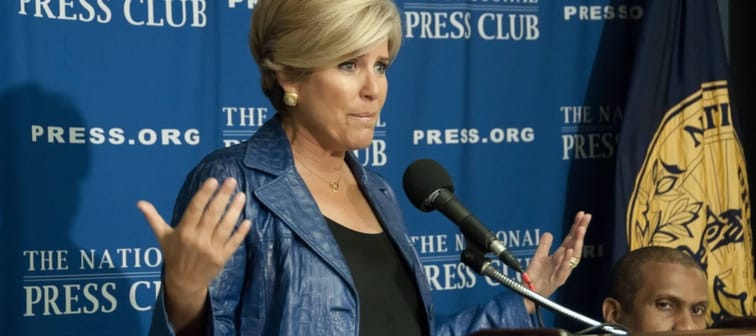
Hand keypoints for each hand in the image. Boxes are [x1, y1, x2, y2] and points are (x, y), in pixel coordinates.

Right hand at [137, 178, 250, 328]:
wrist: (184, 283)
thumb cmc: (173, 255)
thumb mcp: (162, 237)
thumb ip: (153, 218)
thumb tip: (139, 202)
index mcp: (183, 231)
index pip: (195, 209)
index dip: (204, 194)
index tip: (213, 180)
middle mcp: (197, 239)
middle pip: (212, 214)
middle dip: (222, 196)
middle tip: (231, 180)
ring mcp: (211, 249)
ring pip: (225, 226)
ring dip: (234, 210)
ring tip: (241, 195)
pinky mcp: (222, 257)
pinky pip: (234, 242)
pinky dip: (241, 232)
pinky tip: (248, 220)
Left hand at [522, 211, 590, 312]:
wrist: (528, 293)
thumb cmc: (535, 277)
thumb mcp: (539, 257)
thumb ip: (544, 245)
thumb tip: (549, 233)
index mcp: (561, 256)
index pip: (571, 239)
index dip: (576, 226)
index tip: (582, 214)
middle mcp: (564, 263)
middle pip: (575, 244)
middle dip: (581, 231)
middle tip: (586, 218)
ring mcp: (562, 271)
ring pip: (573, 256)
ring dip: (577, 242)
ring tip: (580, 230)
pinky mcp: (557, 280)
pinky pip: (564, 269)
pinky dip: (567, 260)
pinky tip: (570, 250)